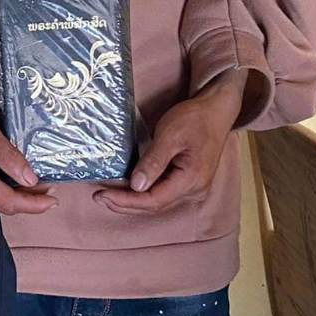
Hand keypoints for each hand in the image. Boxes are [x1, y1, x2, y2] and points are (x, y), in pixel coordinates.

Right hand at [0, 98, 56, 216]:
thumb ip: (10, 158)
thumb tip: (31, 181)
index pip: (7, 201)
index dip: (32, 204)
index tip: (53, 200)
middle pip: (1, 205)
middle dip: (27, 201)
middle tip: (49, 190)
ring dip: (15, 196)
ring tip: (36, 187)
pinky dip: (2, 191)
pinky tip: (14, 183)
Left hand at [94, 68, 247, 214]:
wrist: (216, 110)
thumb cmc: (194, 119)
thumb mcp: (170, 135)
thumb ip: (153, 161)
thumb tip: (136, 186)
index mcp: (191, 180)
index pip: (153, 200)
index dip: (126, 201)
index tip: (102, 196)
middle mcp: (194, 190)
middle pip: (155, 205)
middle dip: (125, 204)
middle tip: (99, 197)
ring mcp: (193, 187)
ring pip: (158, 201)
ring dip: (133, 200)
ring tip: (109, 195)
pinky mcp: (189, 181)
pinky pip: (163, 192)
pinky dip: (143, 192)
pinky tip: (128, 189)